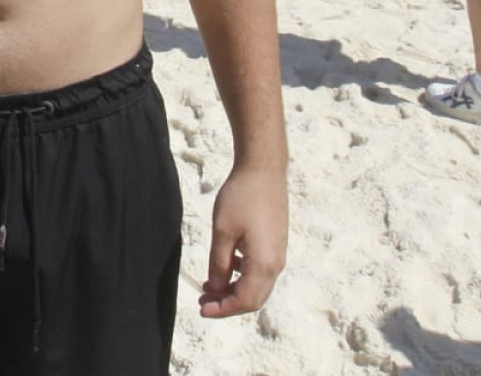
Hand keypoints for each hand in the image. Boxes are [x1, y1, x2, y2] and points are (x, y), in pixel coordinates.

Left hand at [199, 162, 286, 318]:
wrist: (263, 170)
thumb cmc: (241, 197)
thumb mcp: (223, 232)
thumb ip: (219, 264)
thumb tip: (216, 288)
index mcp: (264, 264)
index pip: (244, 300)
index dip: (222, 309)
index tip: (202, 309)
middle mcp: (276, 263)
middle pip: (253, 298)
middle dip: (227, 303)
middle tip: (202, 301)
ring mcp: (278, 254)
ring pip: (257, 286)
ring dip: (233, 290)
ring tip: (208, 287)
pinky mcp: (275, 244)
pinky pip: (260, 271)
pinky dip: (241, 276)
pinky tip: (224, 267)